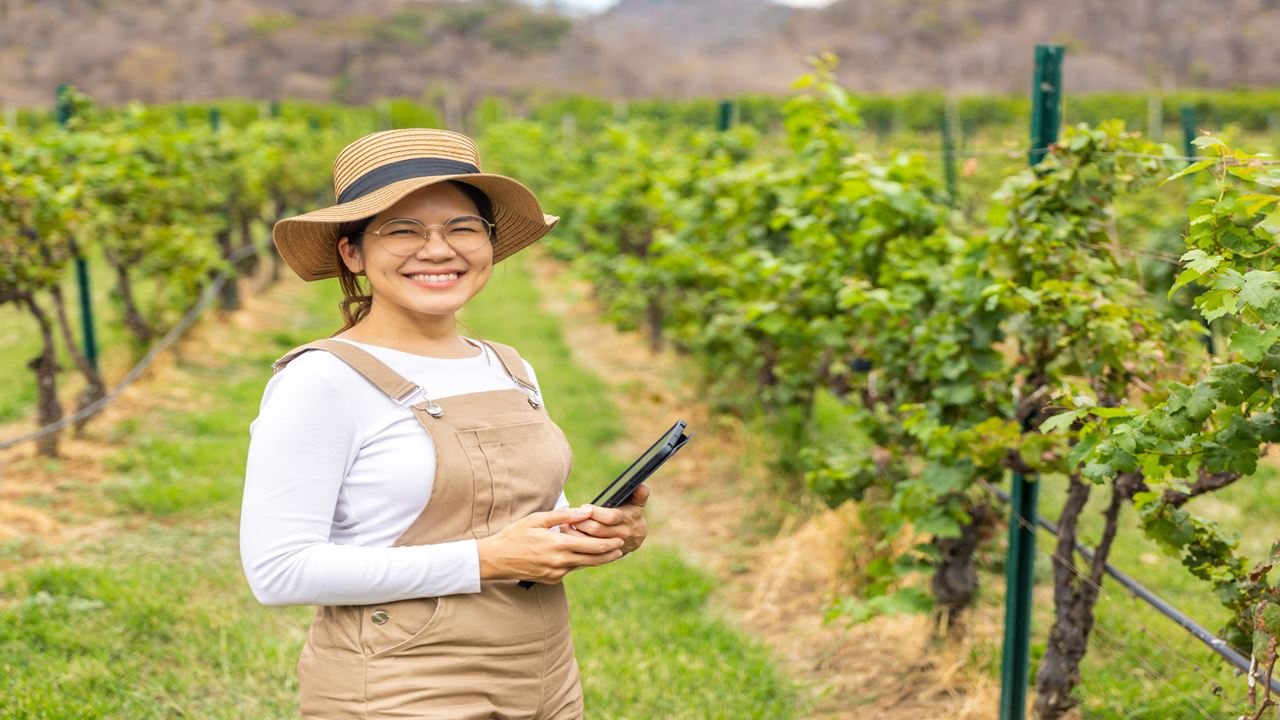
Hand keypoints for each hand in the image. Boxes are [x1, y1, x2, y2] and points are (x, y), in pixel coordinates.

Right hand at [477, 506, 623, 583]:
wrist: (495, 559)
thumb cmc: (515, 535)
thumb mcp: (538, 520)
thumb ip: (564, 516)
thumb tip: (585, 511)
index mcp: (558, 545)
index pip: (591, 546)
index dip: (608, 544)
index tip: (620, 540)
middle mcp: (560, 562)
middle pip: (592, 560)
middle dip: (608, 554)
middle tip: (621, 548)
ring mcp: (555, 573)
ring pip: (581, 566)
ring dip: (594, 559)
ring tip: (608, 553)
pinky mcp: (551, 580)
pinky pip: (568, 570)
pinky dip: (576, 563)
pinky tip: (580, 556)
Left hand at [563, 484, 649, 554]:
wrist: (636, 537)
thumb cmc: (632, 514)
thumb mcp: (637, 504)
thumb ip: (639, 494)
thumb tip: (642, 486)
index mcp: (627, 519)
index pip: (611, 517)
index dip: (596, 512)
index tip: (584, 507)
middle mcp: (621, 534)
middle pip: (598, 530)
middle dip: (582, 523)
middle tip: (568, 517)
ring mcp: (613, 546)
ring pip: (591, 542)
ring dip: (576, 534)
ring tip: (564, 526)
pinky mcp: (605, 554)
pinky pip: (588, 551)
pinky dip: (577, 544)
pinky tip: (568, 537)